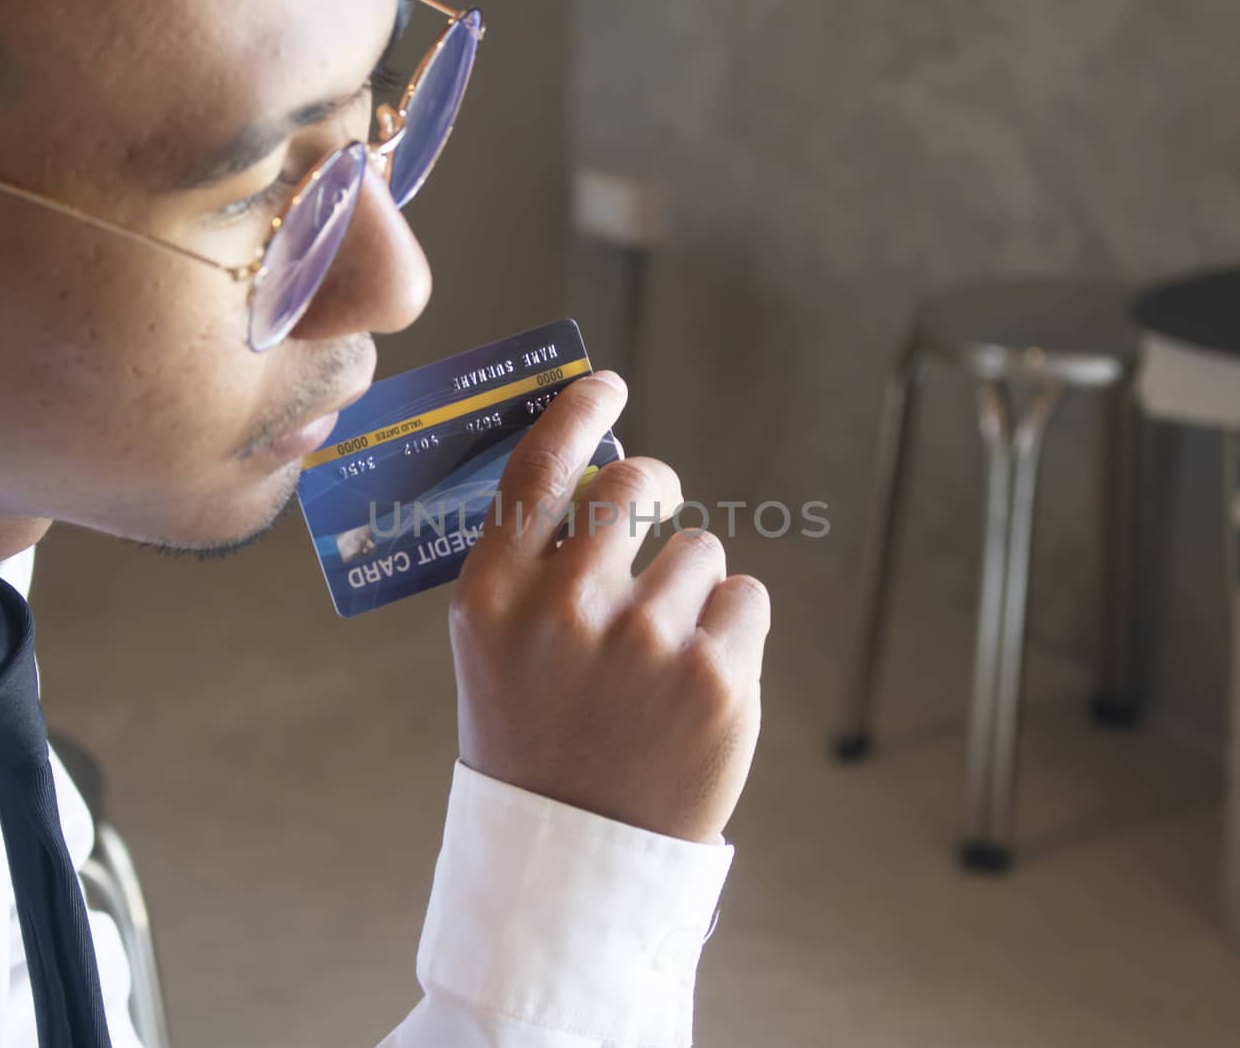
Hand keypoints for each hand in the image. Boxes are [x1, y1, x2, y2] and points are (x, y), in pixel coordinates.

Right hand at [449, 372, 769, 843]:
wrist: (576, 854)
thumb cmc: (536, 736)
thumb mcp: (496, 648)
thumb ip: (531, 564)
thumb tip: (600, 470)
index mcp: (494, 596)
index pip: (541, 463)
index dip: (579, 409)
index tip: (609, 385)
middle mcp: (566, 607)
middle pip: (638, 482)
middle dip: (656, 486)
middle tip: (656, 508)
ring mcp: (645, 640)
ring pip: (702, 548)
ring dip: (691, 584)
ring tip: (660, 656)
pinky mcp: (717, 676)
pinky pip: (745, 598)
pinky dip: (731, 629)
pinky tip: (697, 681)